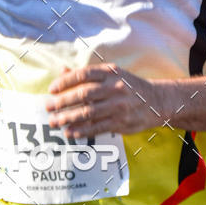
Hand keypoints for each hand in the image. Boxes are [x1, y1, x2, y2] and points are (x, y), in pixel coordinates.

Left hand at [46, 63, 167, 136]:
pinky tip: (70, 133)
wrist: (157, 101)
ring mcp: (119, 105)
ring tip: (55, 122)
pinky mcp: (121, 121)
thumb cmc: (129, 86)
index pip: (83, 75)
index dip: (65, 82)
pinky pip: (98, 127)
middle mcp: (115, 87)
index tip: (51, 90)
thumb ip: (87, 75)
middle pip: (83, 94)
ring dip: (68, 118)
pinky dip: (82, 131)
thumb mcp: (111, 74)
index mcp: (110, 72)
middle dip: (62, 102)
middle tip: (48, 107)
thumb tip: (62, 71)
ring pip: (88, 113)